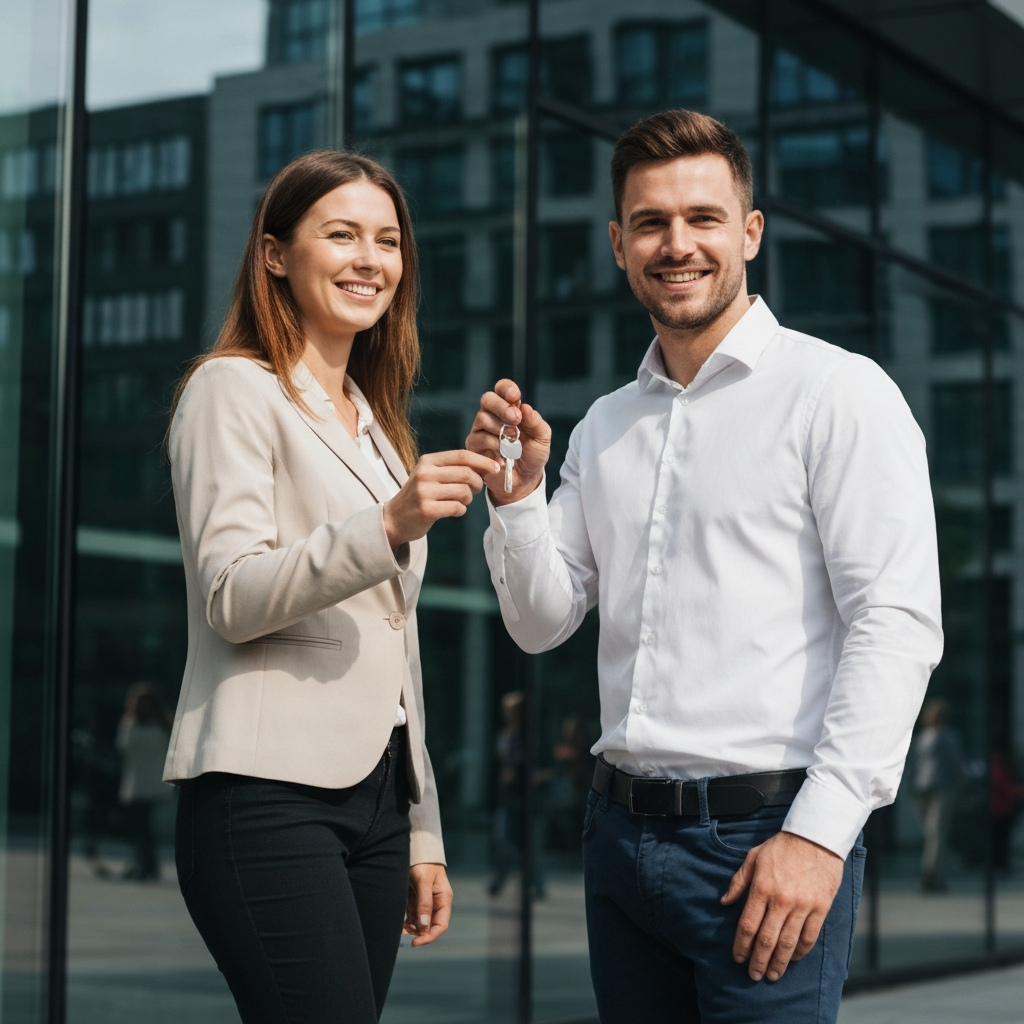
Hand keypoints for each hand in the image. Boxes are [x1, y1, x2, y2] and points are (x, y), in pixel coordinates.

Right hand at [383, 450, 499, 548]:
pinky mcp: (426, 510)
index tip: (496, 467)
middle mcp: (424, 473)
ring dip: (469, 499)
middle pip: (466, 473)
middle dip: (478, 482)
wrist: (395, 518)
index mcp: (428, 461)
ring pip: (464, 491)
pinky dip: (461, 510)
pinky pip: (457, 508)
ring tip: (462, 501)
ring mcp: (424, 492)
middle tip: (476, 490)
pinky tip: (454, 510)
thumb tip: (487, 466)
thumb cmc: (421, 496)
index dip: (483, 461)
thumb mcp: (431, 475)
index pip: (462, 455)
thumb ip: (453, 468)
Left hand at [404, 863, 452, 946]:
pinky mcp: (416, 900)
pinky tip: (399, 922)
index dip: (429, 936)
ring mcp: (426, 903)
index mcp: (443, 899)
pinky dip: (406, 921)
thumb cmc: (423, 863)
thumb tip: (424, 925)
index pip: (441, 925)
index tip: (415, 942)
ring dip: (410, 928)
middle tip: (403, 934)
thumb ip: (424, 903)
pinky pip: (412, 916)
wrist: (416, 849)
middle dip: (418, 933)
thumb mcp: (424, 882)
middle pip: (430, 926)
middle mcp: (436, 904)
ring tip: (399, 928)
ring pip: (420, 923)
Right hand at [466, 379, 551, 505]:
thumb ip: (535, 422)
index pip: (502, 389)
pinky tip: (505, 457)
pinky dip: (494, 447)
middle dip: (501, 407)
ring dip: (500, 429)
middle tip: (516, 419)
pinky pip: (479, 439)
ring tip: (513, 442)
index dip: (506, 389)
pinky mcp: (474, 446)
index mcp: (509, 408)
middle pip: (487, 399)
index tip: (515, 397)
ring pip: (482, 418)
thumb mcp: (542, 438)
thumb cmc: (532, 456)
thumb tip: (524, 407)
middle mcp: (492, 415)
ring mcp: (480, 430)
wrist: (524, 480)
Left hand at [721, 831, 843, 981]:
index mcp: (762, 887)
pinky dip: (800, 952)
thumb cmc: (782, 847)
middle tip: (753, 975)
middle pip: (767, 939)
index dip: (741, 945)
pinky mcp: (820, 908)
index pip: (748, 924)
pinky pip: (809, 937)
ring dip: (779, 962)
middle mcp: (781, 900)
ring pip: (788, 943)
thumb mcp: (754, 857)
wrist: (816, 837)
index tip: (738, 957)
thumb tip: (724, 903)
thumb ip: (739, 881)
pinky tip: (792, 960)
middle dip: (758, 960)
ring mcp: (803, 906)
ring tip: (772, 975)